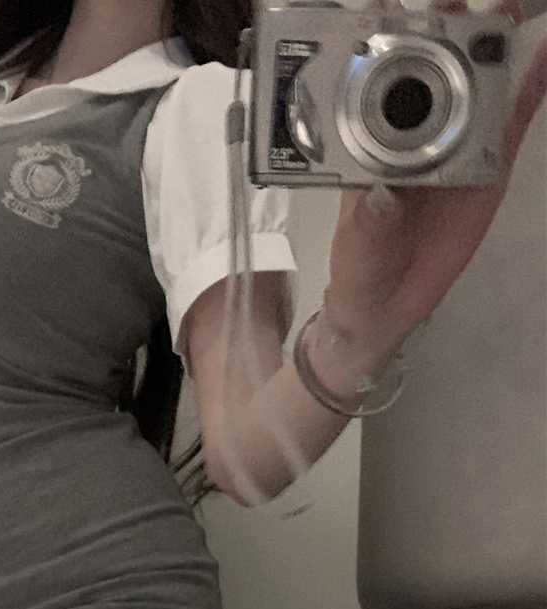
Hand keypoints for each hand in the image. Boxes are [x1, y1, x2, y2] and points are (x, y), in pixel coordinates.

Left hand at [325, 0, 546, 346]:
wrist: (393, 300)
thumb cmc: (362, 268)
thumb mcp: (358, 248)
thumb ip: (369, 224)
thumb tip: (381, 195)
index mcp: (369, 150)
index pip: (373, 93)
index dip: (383, 52)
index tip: (388, 12)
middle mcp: (410, 140)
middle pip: (429, 77)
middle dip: (441, 31)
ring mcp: (453, 149)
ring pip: (474, 90)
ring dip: (489, 47)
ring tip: (507, 7)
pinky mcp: (487, 168)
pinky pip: (511, 123)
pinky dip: (531, 89)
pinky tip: (545, 56)